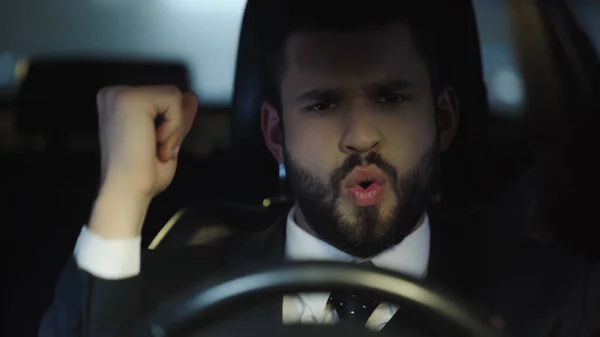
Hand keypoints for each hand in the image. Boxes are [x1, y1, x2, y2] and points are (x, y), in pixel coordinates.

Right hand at [90, 85, 197, 237]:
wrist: (127, 192)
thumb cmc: (141, 176)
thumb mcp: (167, 140)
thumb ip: (177, 117)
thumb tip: (191, 97)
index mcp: (117, 104)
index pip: (162, 100)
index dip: (171, 125)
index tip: (158, 149)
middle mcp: (113, 95)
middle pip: (169, 95)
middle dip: (174, 126)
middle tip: (157, 150)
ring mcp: (119, 94)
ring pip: (173, 96)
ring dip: (174, 128)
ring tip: (156, 147)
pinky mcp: (130, 98)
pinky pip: (173, 100)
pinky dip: (174, 126)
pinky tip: (156, 142)